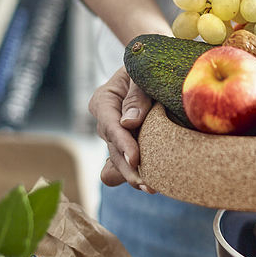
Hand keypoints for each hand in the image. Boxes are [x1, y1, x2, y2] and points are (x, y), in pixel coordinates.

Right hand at [88, 66, 155, 190]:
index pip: (111, 126)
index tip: (136, 159)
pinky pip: (124, 164)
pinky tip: (150, 185)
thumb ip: (137, 95)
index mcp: (104, 102)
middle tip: (148, 185)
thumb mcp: (140, 74)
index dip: (123, 144)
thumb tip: (129, 122)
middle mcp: (106, 122)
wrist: (152, 69)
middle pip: (113, 149)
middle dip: (129, 169)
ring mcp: (116, 136)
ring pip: (118, 161)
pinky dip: (133, 174)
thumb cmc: (147, 67)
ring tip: (152, 188)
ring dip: (132, 176)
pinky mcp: (127, 144)